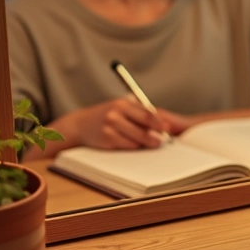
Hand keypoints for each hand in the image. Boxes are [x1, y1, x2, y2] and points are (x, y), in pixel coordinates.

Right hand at [66, 96, 187, 149]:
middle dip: (156, 134)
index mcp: (123, 103)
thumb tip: (164, 123)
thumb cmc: (107, 116)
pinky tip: (137, 145)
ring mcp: (110, 126)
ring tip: (153, 143)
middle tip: (163, 139)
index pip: (147, 113)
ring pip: (137, 138)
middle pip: (144, 125)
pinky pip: (127, 146)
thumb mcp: (122, 108)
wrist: (81, 125)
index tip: (168, 128)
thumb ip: (140, 113)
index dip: (159, 122)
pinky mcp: (106, 139)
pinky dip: (135, 147)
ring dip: (147, 142)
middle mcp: (116, 113)